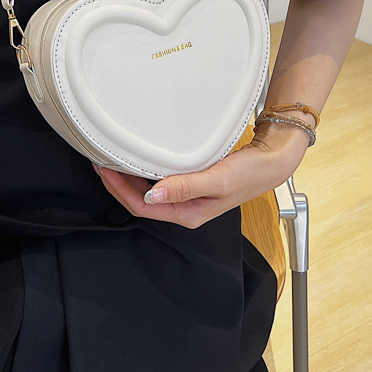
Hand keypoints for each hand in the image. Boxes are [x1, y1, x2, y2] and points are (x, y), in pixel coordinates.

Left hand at [92, 120, 309, 228]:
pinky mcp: (190, 183)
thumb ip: (184, 187)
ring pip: (147, 190)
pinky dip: (144, 170)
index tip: (104, 169)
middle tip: (100, 160)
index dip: (119, 189)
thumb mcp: (217, 179)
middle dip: (117, 183)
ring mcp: (186, 196)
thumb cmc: (248, 173)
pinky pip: (159, 180)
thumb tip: (151, 193)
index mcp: (187, 214)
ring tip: (112, 157)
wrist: (270, 161)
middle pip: (140, 200)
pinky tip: (138, 158)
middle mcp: (184, 208)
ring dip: (128, 176)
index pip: (142, 207)